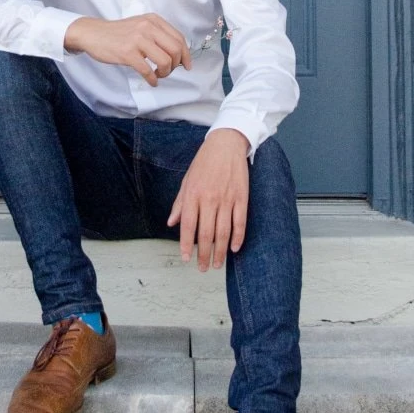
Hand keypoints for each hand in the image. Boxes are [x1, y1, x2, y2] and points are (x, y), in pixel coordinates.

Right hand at [64, 14, 191, 85]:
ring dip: (165, 73)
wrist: (93, 33)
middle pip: (175, 50)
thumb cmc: (118, 33)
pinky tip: (151, 81)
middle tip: (169, 71)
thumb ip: (157, 35)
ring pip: (164, 61)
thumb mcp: (140, 26)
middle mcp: (148, 27)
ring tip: (158, 75)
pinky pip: (147, 71)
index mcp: (154, 20)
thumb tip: (176, 54)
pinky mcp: (128, 53)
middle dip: (176, 65)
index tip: (186, 65)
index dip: (186, 55)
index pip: (179, 38)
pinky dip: (152, 80)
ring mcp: (138, 40)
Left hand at [167, 129, 249, 270]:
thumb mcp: (187, 180)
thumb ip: (180, 203)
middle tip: (203, 268)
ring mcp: (227, 199)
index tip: (186, 259)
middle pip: (206, 234)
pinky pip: (240, 222)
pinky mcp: (241, 198)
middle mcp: (209, 199)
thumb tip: (171, 223)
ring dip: (221, 251)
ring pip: (224, 232)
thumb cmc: (204, 162)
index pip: (188, 226)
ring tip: (218, 264)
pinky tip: (235, 248)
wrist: (226, 144)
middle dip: (204, 255)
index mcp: (193, 195)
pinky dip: (238, 238)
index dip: (186, 245)